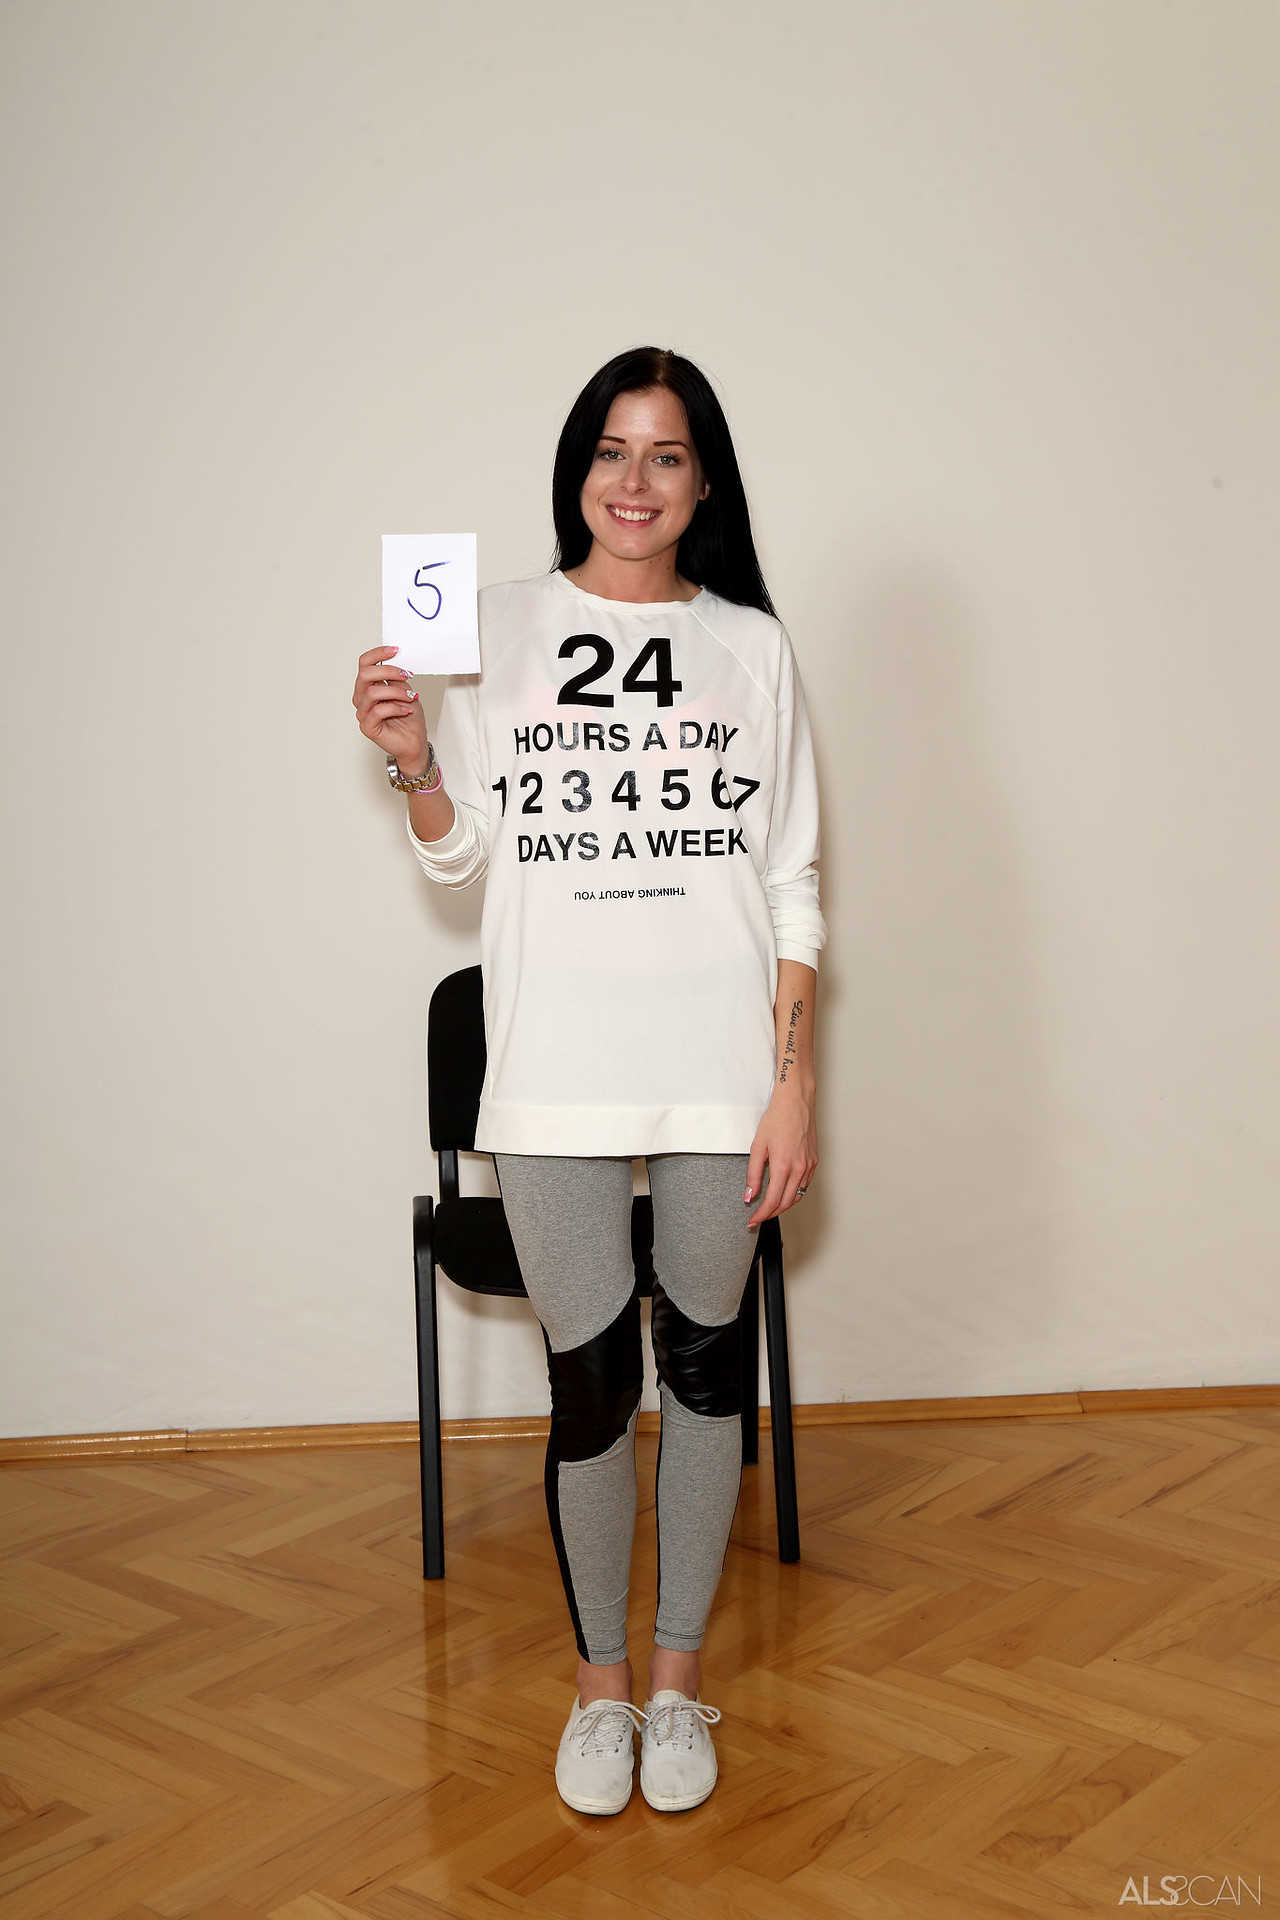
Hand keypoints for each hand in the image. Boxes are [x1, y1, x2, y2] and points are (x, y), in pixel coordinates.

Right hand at [353, 645, 429, 774]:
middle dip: (388, 671)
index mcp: (369, 686)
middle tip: (406, 675)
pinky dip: (395, 708)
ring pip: (372, 692)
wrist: (414, 742)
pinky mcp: (367, 726)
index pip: (364, 664)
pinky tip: (406, 710)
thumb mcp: (406, 690)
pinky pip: (377, 711)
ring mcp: (363, 712)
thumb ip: (396, 678)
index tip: (395, 650)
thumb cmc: (409, 719)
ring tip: (410, 698)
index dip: (378, 654)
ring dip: (396, 692)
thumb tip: (395, 661)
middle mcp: (362, 698)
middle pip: (365, 675)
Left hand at [744, 1084, 817, 1227]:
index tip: (752, 1220)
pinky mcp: (814, 1162)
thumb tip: (749, 1195)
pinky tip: (784, 1192)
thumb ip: (753, 1174)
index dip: (761, 1214)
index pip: (772, 1201)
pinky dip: (793, 1194)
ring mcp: (809, 1166)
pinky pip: (804, 1186)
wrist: (796, 1102)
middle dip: (771, 1213)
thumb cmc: (777, 1119)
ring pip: (797, 1197)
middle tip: (758, 1217)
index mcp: (784, 1166)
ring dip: (783, 1206)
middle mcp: (800, 1169)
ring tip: (769, 1207)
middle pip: (786, 1203)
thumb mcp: (758, 1146)